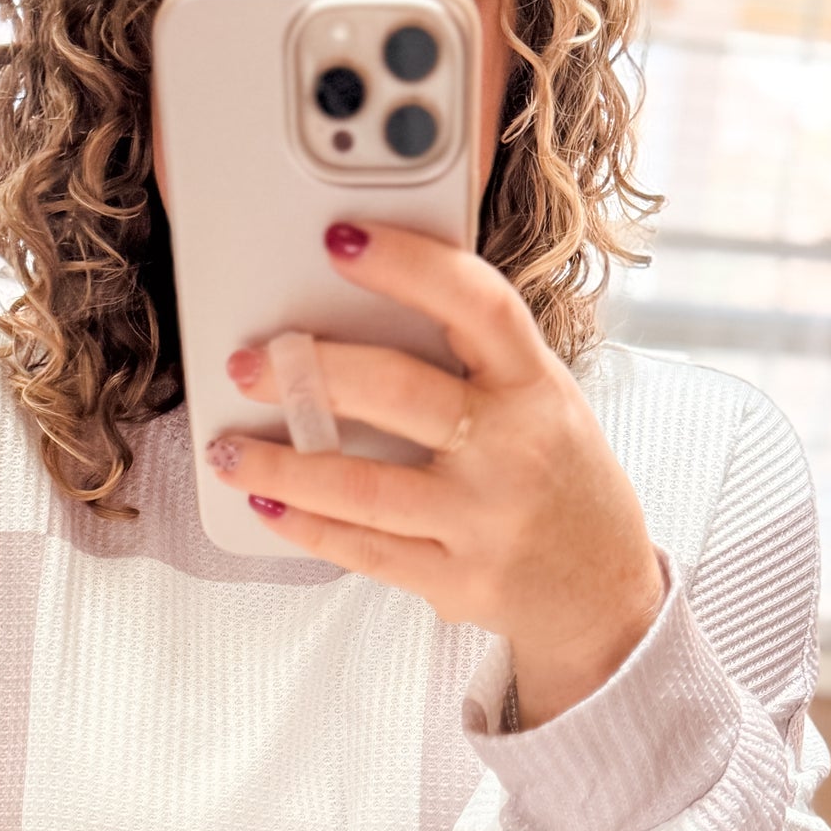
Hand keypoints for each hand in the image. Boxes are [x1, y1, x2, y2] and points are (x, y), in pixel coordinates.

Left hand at [205, 222, 663, 726]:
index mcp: (537, 385)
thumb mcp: (544, 404)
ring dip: (280, 464)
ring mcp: (485, 520)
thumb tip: (360, 314)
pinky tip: (266, 501)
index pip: (477, 304)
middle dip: (310, 373)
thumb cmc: (560, 480)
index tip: (342, 239)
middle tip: (249, 363)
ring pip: (363, 486)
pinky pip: (364, 550)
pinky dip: (305, 525)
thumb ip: (475, 364)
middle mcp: (515, 448)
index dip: (408, 264)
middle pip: (398, 391)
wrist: (603, 590)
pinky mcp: (458, 580)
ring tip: (228, 449)